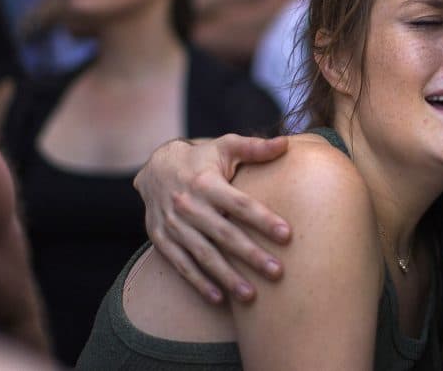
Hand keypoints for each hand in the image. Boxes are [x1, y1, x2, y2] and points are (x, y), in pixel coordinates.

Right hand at [134, 134, 289, 302]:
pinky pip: (181, 264)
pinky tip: (219, 298)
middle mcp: (188, 205)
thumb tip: (286, 143)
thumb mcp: (226, 146)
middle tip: (277, 272)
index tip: (287, 234)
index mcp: (206, 182)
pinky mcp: (161, 238)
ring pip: (203, 255)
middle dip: (251, 255)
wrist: (155, 167)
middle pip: (224, 234)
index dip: (263, 219)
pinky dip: (198, 282)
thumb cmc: (202, 158)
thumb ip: (255, 148)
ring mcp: (173, 224)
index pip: (240, 204)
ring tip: (251, 295)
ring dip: (227, 276)